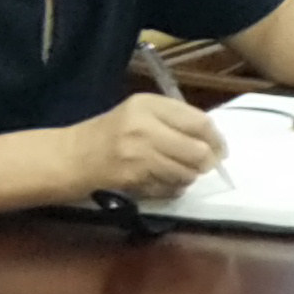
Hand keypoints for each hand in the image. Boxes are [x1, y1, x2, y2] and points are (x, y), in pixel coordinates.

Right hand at [77, 93, 226, 198]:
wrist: (73, 155)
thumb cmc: (110, 132)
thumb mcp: (139, 112)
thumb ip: (174, 119)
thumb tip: (213, 139)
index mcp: (148, 105)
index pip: (199, 122)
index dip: (217, 139)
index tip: (221, 149)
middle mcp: (144, 127)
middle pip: (197, 151)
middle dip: (207, 162)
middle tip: (205, 165)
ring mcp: (138, 154)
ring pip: (186, 173)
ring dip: (189, 176)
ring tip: (179, 172)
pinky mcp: (133, 178)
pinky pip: (169, 188)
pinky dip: (173, 188)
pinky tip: (163, 181)